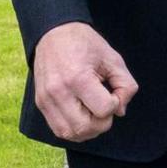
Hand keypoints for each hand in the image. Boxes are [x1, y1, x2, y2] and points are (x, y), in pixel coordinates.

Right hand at [33, 21, 137, 141]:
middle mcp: (58, 92)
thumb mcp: (113, 58)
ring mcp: (46, 100)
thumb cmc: (85, 45)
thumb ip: (125, 85)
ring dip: (88, 129)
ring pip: (71, 134)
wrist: (54, 34)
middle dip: (102, 122)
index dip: (115, 104)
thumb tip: (120, 111)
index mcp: (77, 78)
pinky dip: (74, 129)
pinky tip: (82, 116)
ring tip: (93, 112)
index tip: (111, 91)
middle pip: (86, 127)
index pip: (104, 110)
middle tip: (104, 105)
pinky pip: (59, 130)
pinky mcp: (41, 104)